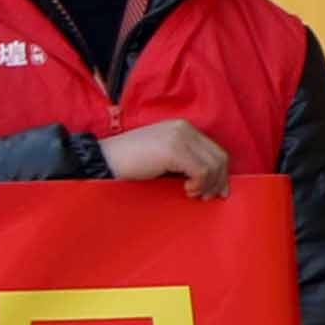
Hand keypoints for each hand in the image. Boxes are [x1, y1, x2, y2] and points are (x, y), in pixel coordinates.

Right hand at [98, 117, 231, 198]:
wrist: (104, 161)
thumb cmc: (129, 164)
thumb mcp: (163, 156)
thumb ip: (185, 159)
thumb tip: (212, 179)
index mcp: (182, 127)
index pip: (215, 150)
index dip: (221, 173)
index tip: (216, 191)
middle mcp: (184, 128)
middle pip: (220, 157)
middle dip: (218, 180)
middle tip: (207, 197)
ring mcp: (179, 137)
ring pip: (213, 165)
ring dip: (208, 184)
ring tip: (193, 193)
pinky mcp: (174, 150)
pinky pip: (201, 171)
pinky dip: (199, 184)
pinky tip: (186, 190)